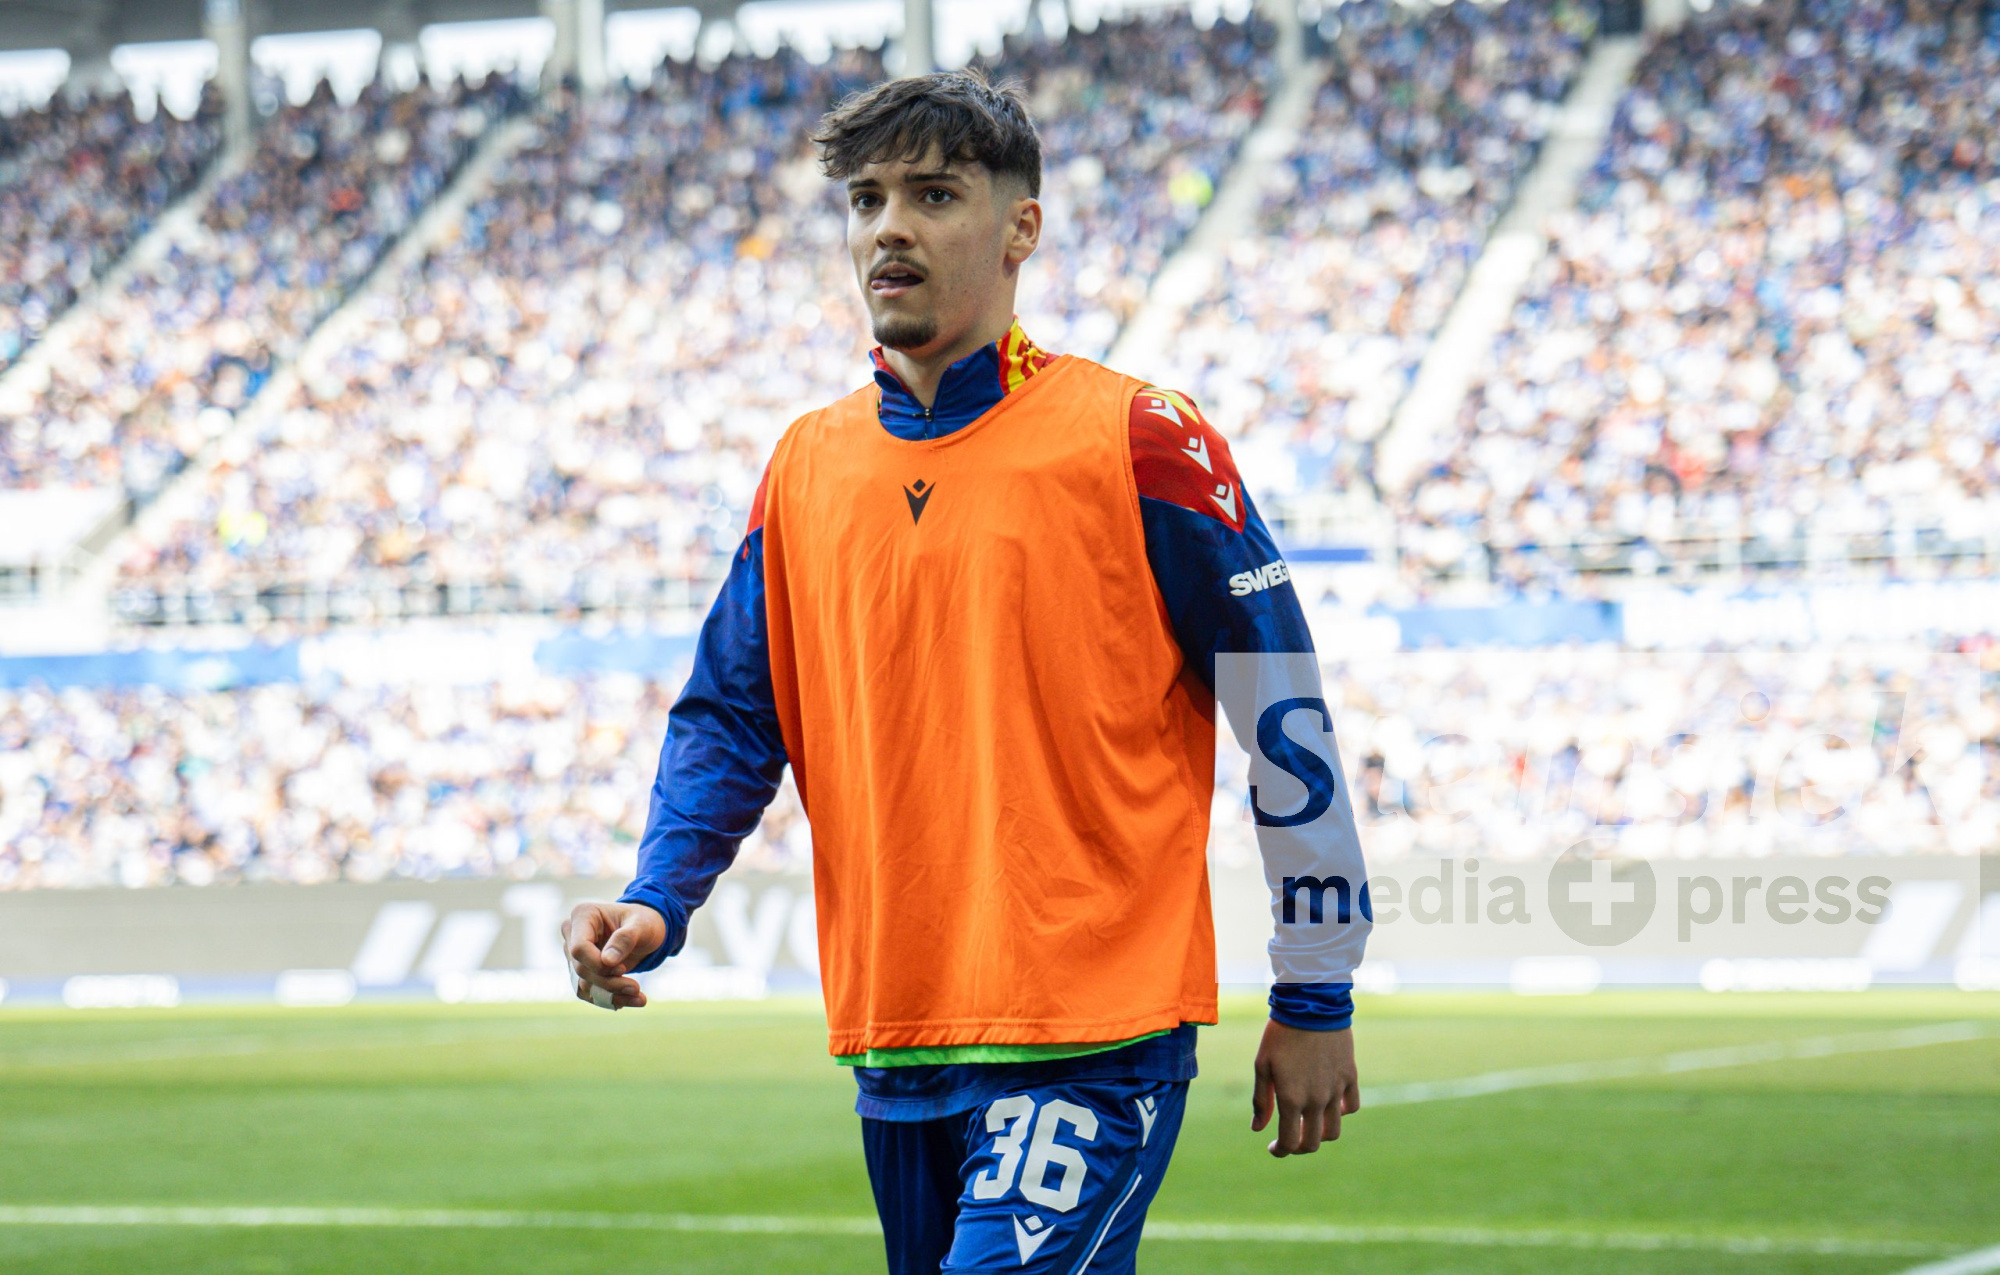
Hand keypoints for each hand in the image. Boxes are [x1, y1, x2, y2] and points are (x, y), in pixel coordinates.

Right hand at [562, 901, 666, 1010]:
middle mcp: (572, 934)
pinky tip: (630, 1000)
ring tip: (639, 997)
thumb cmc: (644, 922)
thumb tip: (607, 961)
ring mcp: (573, 954)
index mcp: (583, 915)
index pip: (579, 948)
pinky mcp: (580, 971)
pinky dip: (609, 999)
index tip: (622, 969)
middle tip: (636, 988)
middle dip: (609, 983)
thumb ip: (625, 939)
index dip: (597, 964)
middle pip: (581, 968)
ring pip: (583, 984)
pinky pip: (588, 992)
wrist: (645, 932)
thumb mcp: (642, 925)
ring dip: (611, 995)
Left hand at [1251, 1020, 1359, 1157]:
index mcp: (1291, 1099)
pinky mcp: (1350, 1077)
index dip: (1281, 1150)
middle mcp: (1316, 1100)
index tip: (1274, 1148)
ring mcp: (1336, 1090)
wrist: (1311, 1006)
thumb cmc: (1280, 1035)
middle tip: (1290, 1139)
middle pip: (1313, 1143)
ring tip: (1308, 1124)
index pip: (1290, 1142)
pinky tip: (1329, 1104)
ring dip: (1320, 1135)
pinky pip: (1351, 1107)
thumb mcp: (1263, 1065)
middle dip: (1299, 1148)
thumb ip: (1261, 1101)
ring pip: (1334, 1131)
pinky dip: (1341, 1112)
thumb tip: (1258, 1129)